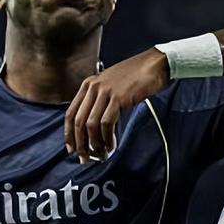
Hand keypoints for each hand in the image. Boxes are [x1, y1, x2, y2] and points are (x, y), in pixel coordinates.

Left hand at [64, 47, 168, 162]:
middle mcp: (93, 88)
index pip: (70, 113)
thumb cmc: (135, 76)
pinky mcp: (118, 98)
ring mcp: (105, 92)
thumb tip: (95, 129)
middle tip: (85, 158)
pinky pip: (106, 123)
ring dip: (95, 144)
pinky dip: (107, 138)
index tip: (71, 148)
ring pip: (91, 125)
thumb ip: (100, 102)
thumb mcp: (110, 85)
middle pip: (78, 122)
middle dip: (80, 144)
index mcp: (88, 85)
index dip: (69, 134)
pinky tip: (111, 145)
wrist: (154, 64)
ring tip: (102, 154)